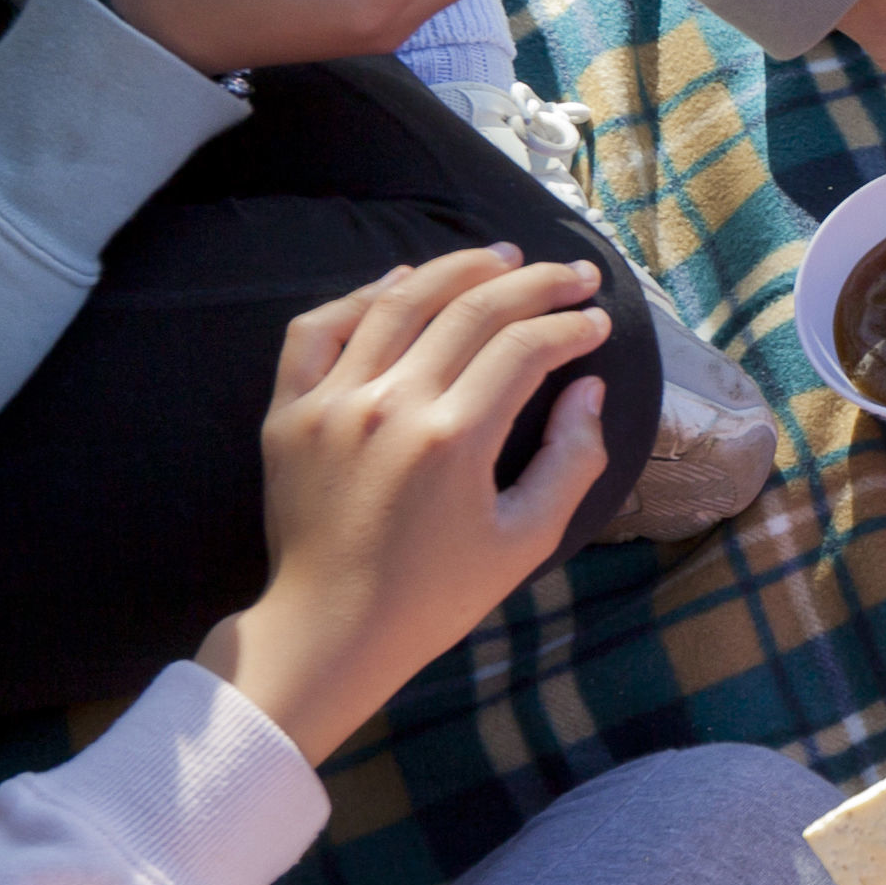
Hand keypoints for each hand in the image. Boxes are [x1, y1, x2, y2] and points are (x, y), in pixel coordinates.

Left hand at [196, 246, 615, 761]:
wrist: (331, 629)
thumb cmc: (436, 594)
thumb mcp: (527, 539)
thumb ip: (572, 458)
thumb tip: (587, 388)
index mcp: (454, 440)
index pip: (524, 349)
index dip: (569, 326)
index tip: (596, 321)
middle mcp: (390, 406)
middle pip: (471, 311)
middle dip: (533, 283)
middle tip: (571, 273)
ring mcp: (331, 402)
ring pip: (398, 302)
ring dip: (456, 269)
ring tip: (499, 255)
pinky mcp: (289, 410)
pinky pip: (321, 327)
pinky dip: (363, 294)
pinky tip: (401, 280)